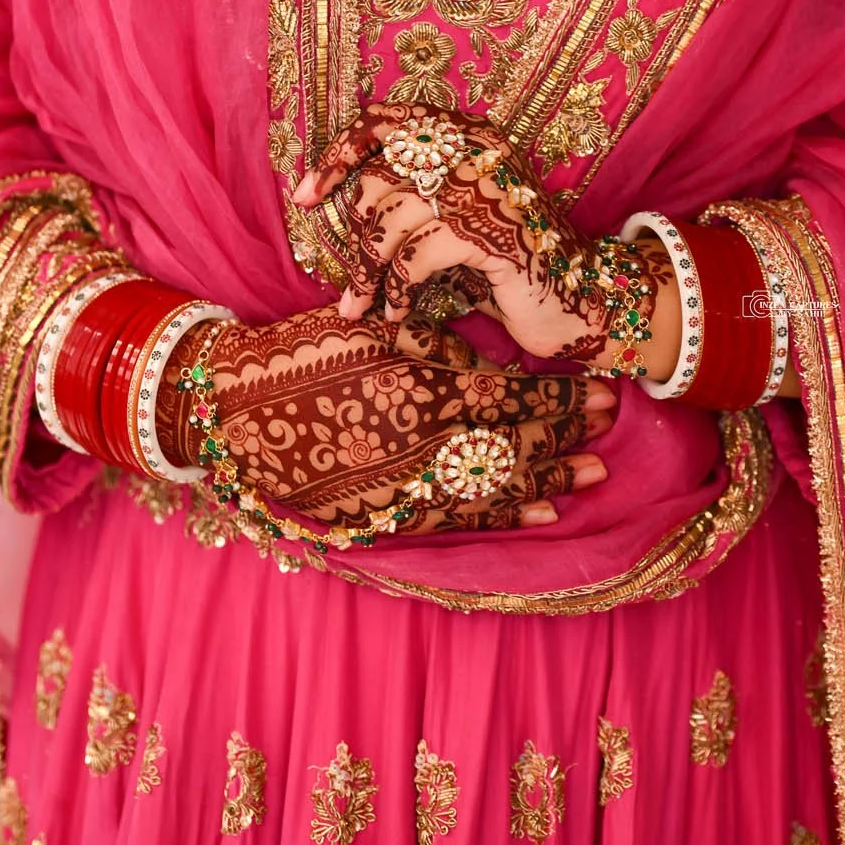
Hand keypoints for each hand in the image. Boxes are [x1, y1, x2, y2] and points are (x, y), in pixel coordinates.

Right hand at [161, 304, 610, 534]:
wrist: (236, 408)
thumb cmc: (308, 351)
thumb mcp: (376, 327)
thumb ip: (437, 340)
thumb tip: (495, 356)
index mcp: (423, 382)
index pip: (514, 394)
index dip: (562, 397)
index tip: (600, 390)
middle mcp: (424, 437)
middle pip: (516, 440)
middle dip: (566, 434)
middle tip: (607, 426)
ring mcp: (409, 480)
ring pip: (497, 483)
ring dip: (551, 478)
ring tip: (593, 472)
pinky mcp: (391, 511)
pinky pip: (462, 518)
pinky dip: (506, 514)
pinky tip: (543, 511)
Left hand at [293, 104, 667, 369]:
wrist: (576, 297)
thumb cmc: (506, 263)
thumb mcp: (456, 220)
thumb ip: (414, 198)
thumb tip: (346, 207)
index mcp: (466, 135)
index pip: (386, 121)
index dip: (341, 154)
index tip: (305, 195)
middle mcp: (475, 149)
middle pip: (379, 179)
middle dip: (354, 238)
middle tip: (349, 282)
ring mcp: (483, 186)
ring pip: (390, 219)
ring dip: (367, 271)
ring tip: (361, 305)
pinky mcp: (489, 229)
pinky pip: (416, 255)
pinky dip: (398, 290)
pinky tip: (399, 313)